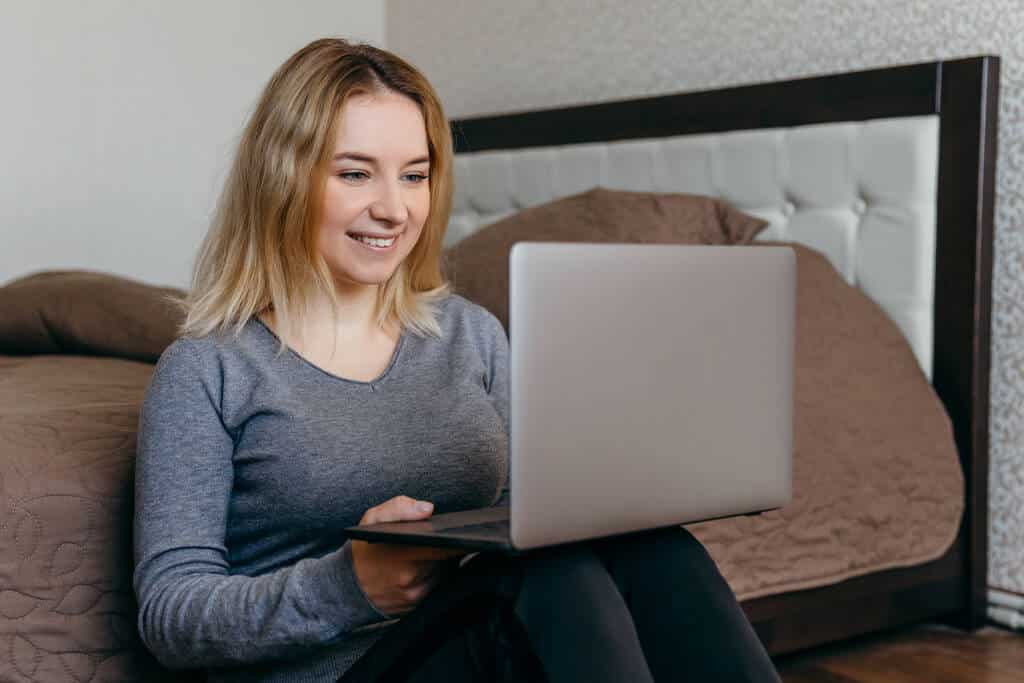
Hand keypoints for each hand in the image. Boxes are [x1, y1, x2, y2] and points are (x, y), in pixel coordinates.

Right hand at [350, 495, 466, 616]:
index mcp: (401, 554)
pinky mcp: (417, 607)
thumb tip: (428, 509)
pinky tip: (428, 567)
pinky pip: (437, 587)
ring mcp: (414, 596)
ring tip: (434, 550)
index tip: (466, 531)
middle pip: (448, 559)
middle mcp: (410, 578)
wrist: (348, 587)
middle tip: (451, 536)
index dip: (458, 538)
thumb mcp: (372, 519)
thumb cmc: (364, 549)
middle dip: (450, 547)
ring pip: (444, 573)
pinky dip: (436, 576)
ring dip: (444, 562)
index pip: (444, 545)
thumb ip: (399, 508)